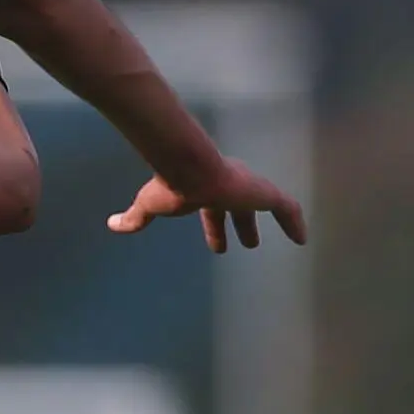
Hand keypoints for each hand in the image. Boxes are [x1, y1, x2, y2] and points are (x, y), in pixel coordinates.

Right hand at [106, 156, 308, 252]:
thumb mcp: (150, 204)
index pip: (214, 211)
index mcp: (207, 191)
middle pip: (242, 210)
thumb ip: (135, 217)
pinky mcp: (265, 194)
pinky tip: (302, 240)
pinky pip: (288, 209)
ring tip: (289, 241)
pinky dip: (295, 223)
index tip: (218, 246)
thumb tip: (112, 225)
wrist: (189, 166)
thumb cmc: (171, 185)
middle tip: (249, 244)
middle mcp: (231, 187)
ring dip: (276, 223)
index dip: (215, 229)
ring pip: (268, 206)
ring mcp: (250, 190)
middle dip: (244, 226)